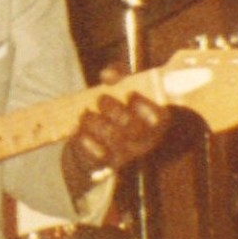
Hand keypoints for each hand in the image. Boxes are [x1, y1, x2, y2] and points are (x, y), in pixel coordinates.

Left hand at [62, 64, 170, 195]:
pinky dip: (84, 137)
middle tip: (101, 99)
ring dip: (95, 121)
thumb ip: (118, 74)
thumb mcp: (120, 85)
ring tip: (85, 113)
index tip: (130, 94)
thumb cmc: (115, 106)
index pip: (159, 117)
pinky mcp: (106, 163)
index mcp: (155, 122)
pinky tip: (77, 128)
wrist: (96, 139)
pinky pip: (95, 152)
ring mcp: (126, 154)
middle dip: (114, 109)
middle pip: (133, 126)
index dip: (145, 105)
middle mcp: (144, 141)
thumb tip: (108, 75)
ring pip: (112, 137)